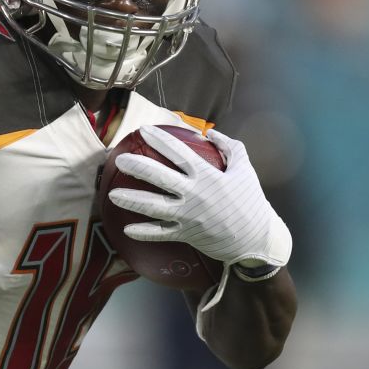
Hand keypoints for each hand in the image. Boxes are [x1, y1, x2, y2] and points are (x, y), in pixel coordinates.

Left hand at [107, 126, 291, 267]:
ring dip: (132, 201)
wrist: (257, 239)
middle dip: (138, 167)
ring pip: (154, 208)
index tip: (143, 130)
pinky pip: (161, 234)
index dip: (160, 140)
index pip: (179, 153)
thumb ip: (230, 147)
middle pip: (160, 178)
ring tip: (112, 195)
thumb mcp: (245, 169)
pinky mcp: (187, 234)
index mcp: (207, 176)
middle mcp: (195, 195)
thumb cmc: (251, 201)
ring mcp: (189, 216)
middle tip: (120, 160)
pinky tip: (126, 230)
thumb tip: (211, 132)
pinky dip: (144, 233)